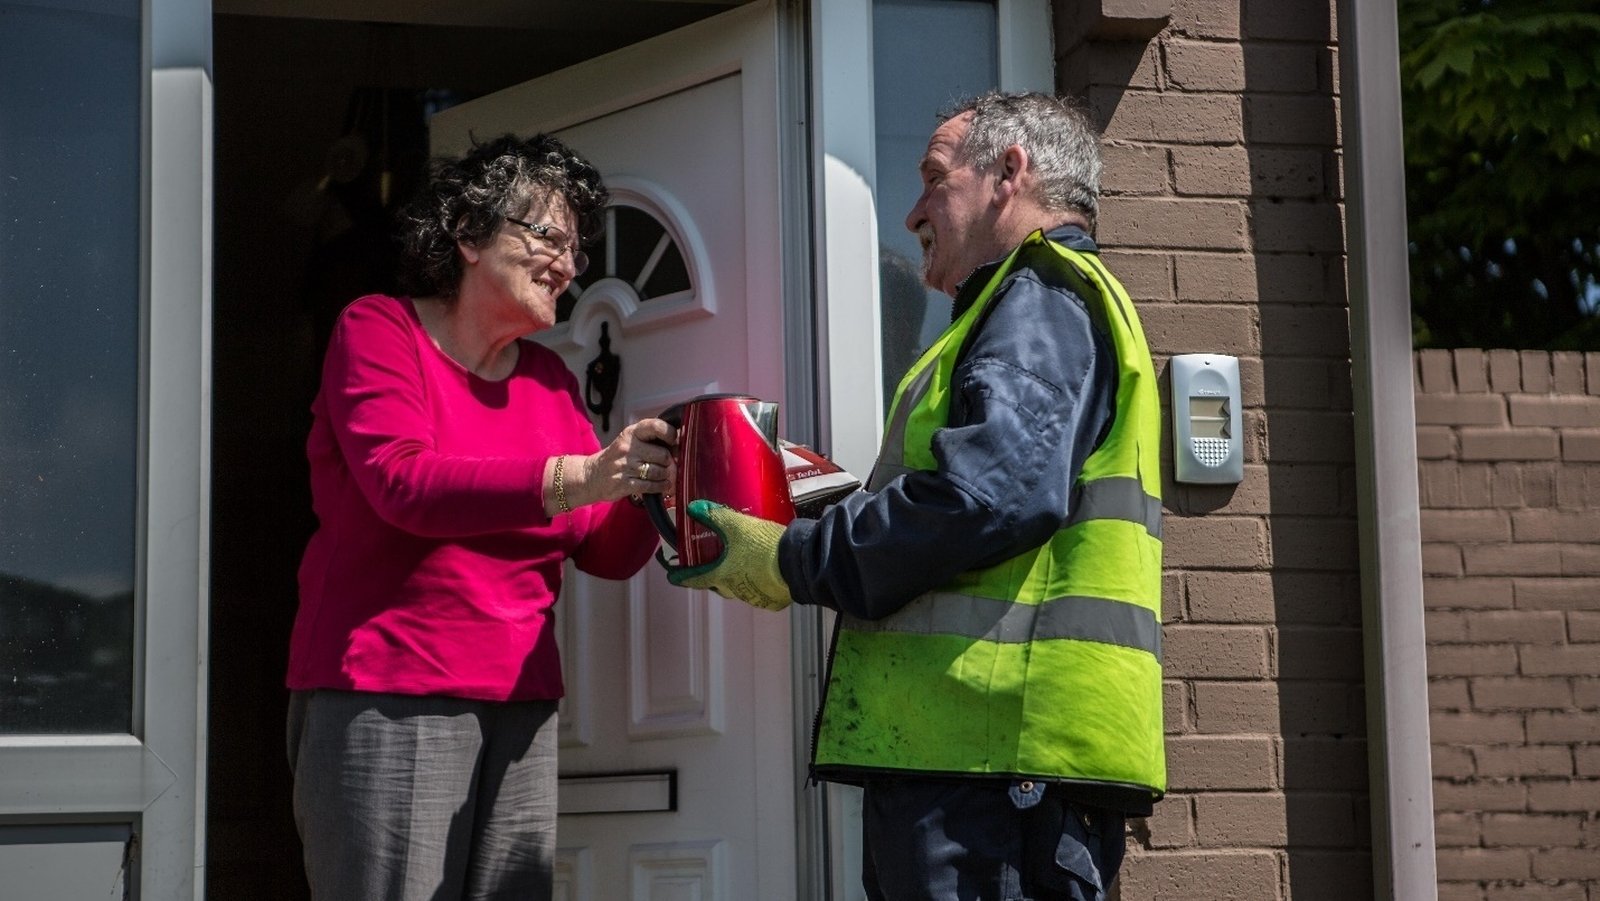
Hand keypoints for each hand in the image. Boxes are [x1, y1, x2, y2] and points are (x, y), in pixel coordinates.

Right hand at [550, 418, 676, 509]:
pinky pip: (651, 485)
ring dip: (665, 476)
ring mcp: (625, 466)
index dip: (670, 434)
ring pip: (659, 471)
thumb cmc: (616, 458)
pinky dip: (661, 487)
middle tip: (668, 465)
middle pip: (663, 454)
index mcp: (631, 433)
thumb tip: (679, 441)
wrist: (591, 475)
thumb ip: (650, 439)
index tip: (675, 441)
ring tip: (664, 476)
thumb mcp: (629, 441)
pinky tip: (662, 485)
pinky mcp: (625, 483)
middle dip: (669, 462)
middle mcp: (628, 447)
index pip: (655, 426)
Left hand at [665, 501, 791, 610]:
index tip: (673, 577)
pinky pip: (760, 593)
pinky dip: (758, 583)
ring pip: (739, 589)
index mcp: (722, 575)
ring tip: (743, 565)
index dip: (682, 577)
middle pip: (718, 585)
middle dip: (713, 577)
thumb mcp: (736, 525)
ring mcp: (754, 597)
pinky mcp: (772, 600)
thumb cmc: (763, 547)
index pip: (695, 578)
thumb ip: (714, 515)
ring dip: (738, 579)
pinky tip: (764, 573)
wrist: (796, 563)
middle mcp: (735, 590)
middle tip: (712, 567)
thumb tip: (694, 508)